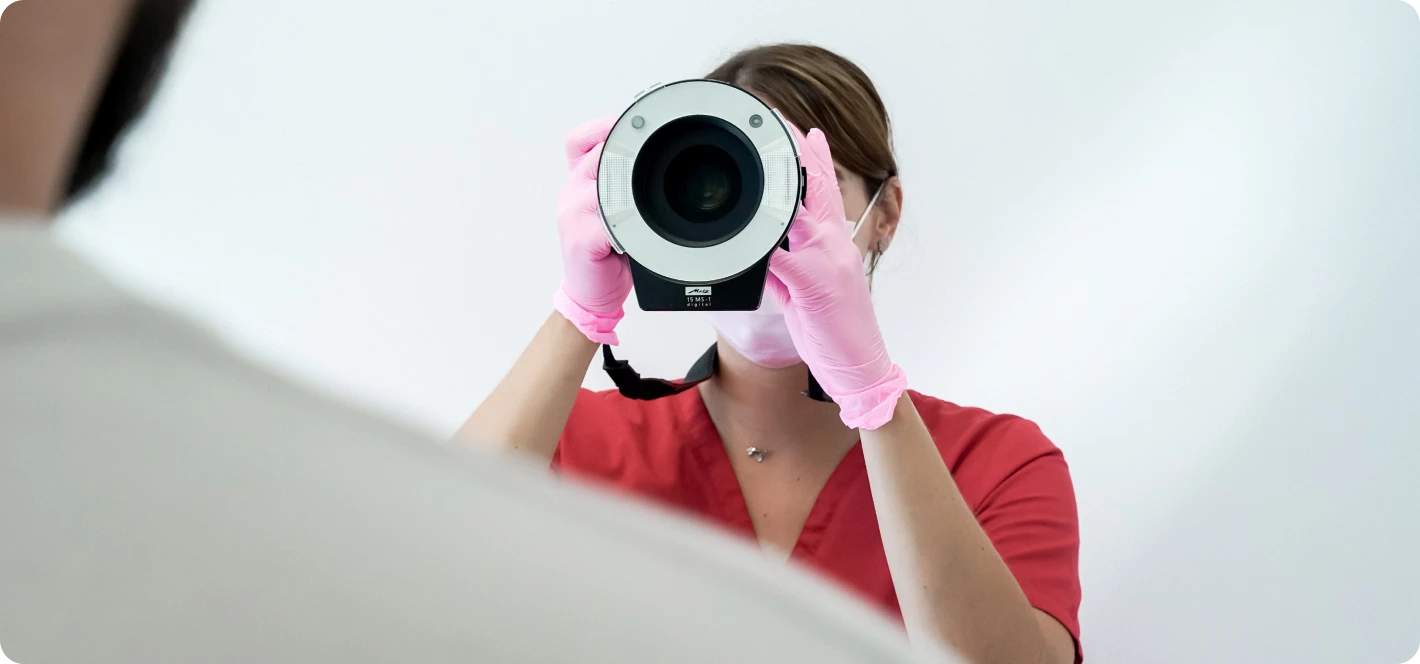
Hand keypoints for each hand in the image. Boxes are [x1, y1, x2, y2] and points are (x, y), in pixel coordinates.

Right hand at [552, 118, 632, 344]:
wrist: (592, 295)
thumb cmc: (610, 254)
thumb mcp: (619, 213)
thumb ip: (627, 189)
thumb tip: (665, 163)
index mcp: (580, 182)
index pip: (581, 140)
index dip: (603, 127)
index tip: (632, 123)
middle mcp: (572, 192)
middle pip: (594, 154)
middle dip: (622, 153)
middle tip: (654, 153)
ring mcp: (572, 214)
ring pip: (601, 184)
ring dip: (627, 188)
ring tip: (647, 197)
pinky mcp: (579, 238)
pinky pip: (605, 221)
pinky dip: (625, 224)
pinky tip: (636, 231)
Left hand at [765, 125, 907, 429]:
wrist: (859, 366)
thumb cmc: (835, 332)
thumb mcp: (804, 292)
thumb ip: (782, 268)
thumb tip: (760, 254)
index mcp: (834, 245)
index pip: (825, 193)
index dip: (815, 160)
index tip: (805, 131)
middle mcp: (833, 247)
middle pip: (816, 191)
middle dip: (800, 156)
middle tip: (785, 124)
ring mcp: (826, 263)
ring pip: (800, 215)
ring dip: (782, 190)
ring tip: (767, 160)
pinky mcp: (814, 285)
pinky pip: (784, 259)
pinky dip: (767, 246)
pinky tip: (754, 232)